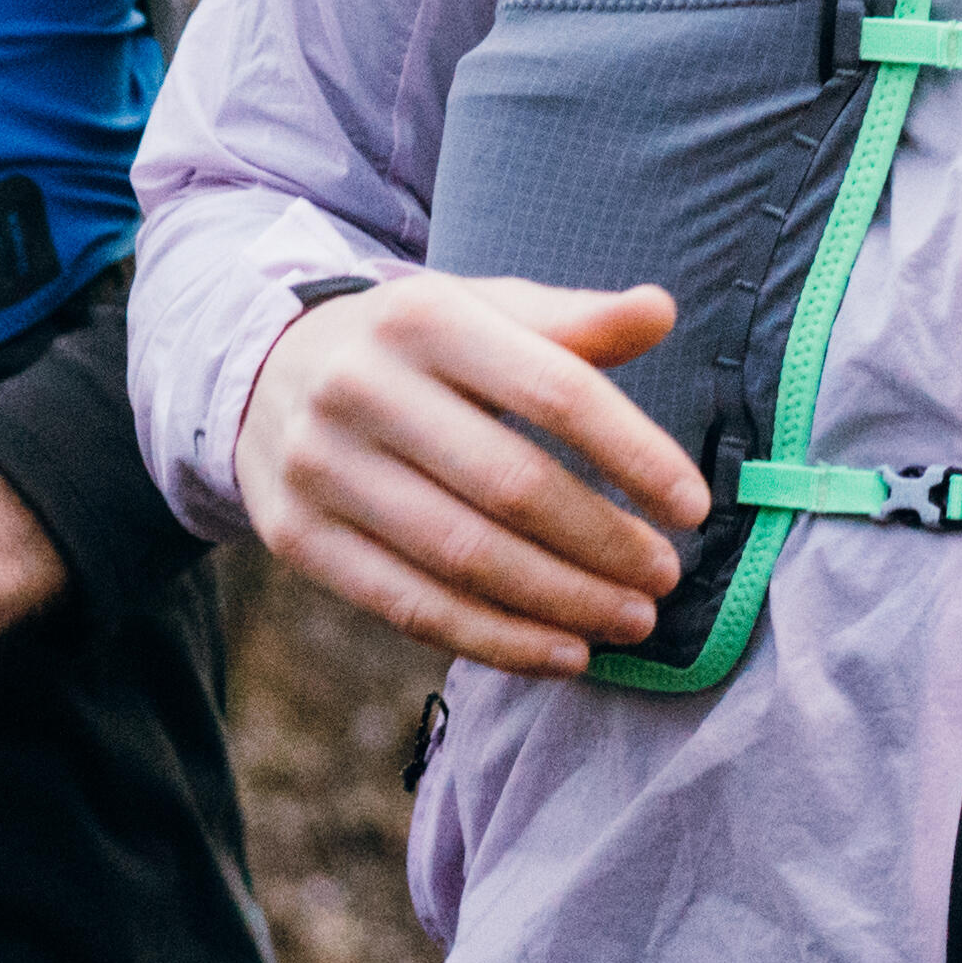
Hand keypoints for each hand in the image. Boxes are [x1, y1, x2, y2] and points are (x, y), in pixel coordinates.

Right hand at [232, 278, 703, 677]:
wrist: (267, 370)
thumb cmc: (415, 347)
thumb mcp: (484, 309)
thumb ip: (571, 321)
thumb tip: (660, 310)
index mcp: (425, 316)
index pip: (554, 391)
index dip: (634, 454)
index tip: (693, 506)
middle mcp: (361, 386)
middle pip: (511, 485)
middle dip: (603, 543)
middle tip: (664, 579)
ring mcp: (320, 466)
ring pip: (463, 558)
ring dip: (562, 603)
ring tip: (632, 622)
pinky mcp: (297, 536)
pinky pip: (410, 607)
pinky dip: (496, 640)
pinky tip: (562, 653)